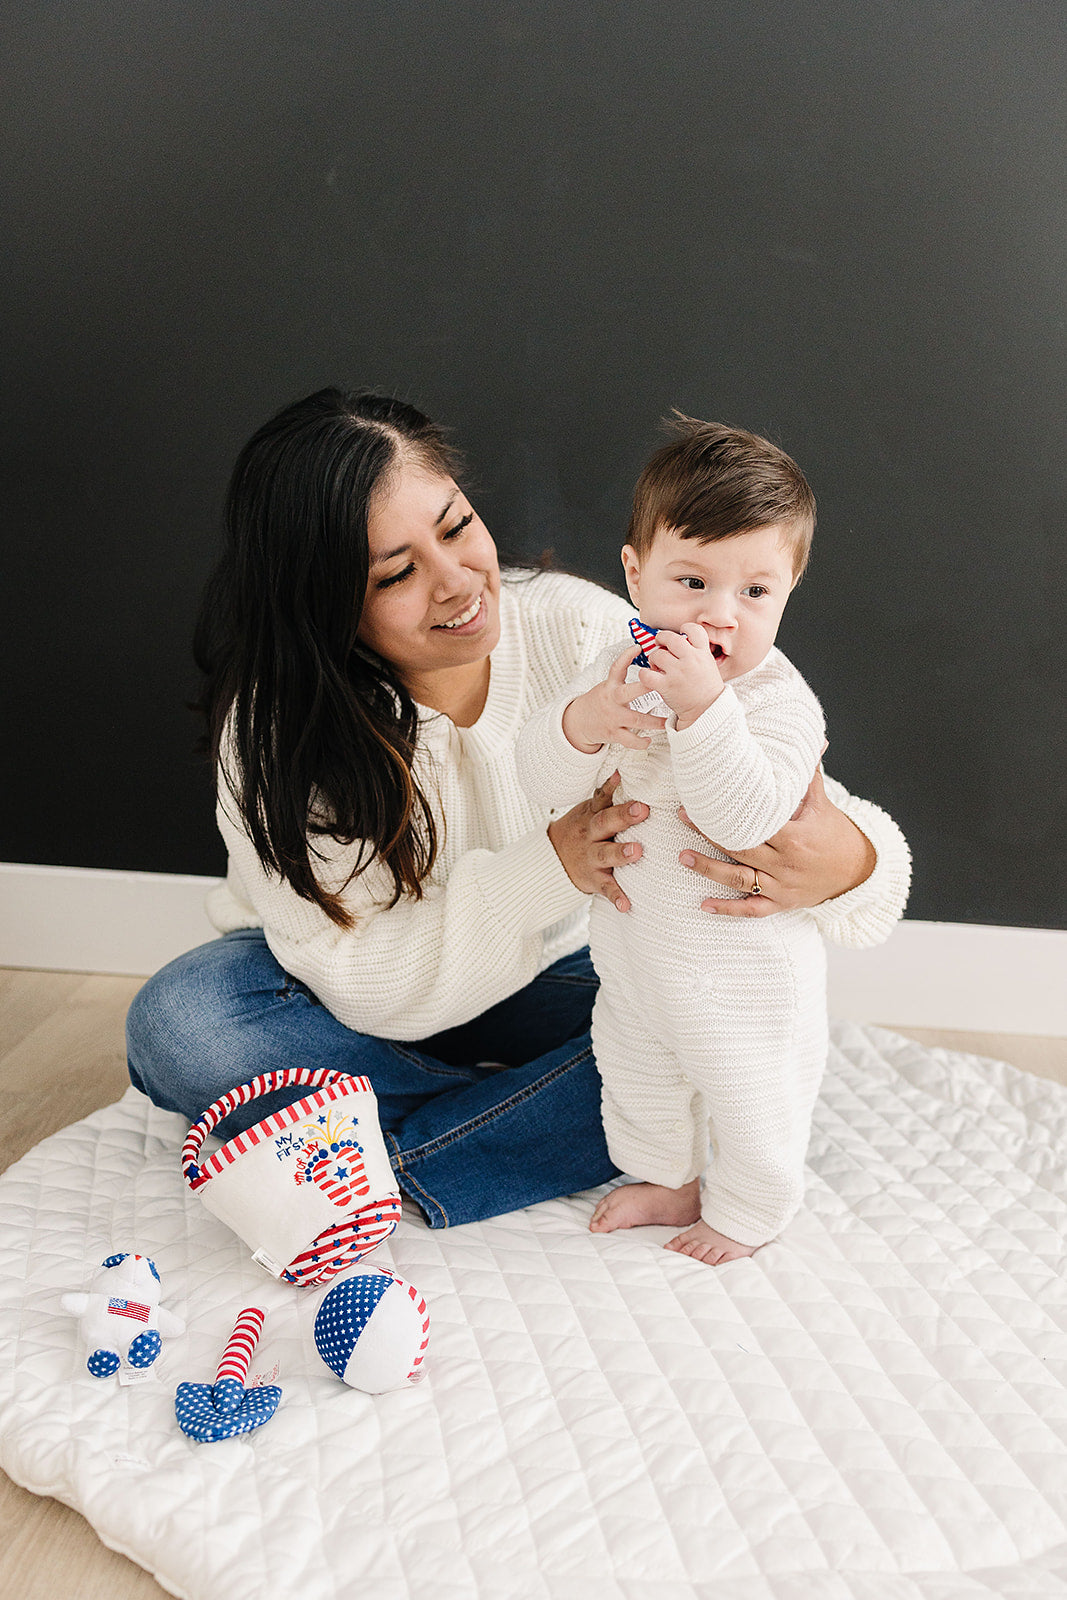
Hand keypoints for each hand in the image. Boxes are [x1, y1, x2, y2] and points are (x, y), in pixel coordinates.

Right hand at [548, 771, 648, 911]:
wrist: (552, 860)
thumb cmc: (582, 830)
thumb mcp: (588, 811)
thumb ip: (608, 796)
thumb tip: (627, 769)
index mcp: (591, 815)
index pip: (601, 798)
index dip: (612, 786)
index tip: (623, 775)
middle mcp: (590, 834)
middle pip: (604, 823)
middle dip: (623, 816)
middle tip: (642, 810)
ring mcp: (591, 857)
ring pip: (605, 854)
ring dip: (621, 853)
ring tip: (636, 852)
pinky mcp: (593, 879)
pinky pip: (606, 888)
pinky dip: (616, 896)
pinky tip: (626, 905)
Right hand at [562, 645, 667, 752]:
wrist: (579, 722)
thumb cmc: (600, 701)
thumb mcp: (608, 685)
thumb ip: (622, 676)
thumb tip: (643, 659)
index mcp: (610, 686)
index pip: (616, 668)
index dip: (626, 657)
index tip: (637, 647)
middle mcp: (611, 700)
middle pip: (628, 693)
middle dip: (645, 688)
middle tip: (661, 684)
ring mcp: (612, 718)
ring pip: (635, 720)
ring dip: (654, 722)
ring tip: (667, 721)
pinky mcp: (613, 734)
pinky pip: (629, 740)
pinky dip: (640, 742)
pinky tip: (648, 741)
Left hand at [636, 625, 723, 728]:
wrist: (707, 710)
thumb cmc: (706, 688)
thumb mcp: (709, 664)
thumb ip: (697, 651)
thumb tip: (681, 640)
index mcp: (702, 653)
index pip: (693, 629)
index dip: (684, 629)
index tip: (680, 634)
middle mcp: (690, 660)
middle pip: (670, 638)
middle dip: (661, 639)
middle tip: (660, 644)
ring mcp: (678, 672)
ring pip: (656, 655)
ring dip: (653, 658)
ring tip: (657, 666)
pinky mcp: (666, 686)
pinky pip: (646, 674)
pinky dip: (644, 674)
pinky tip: (649, 677)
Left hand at [678, 764, 875, 915]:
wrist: (858, 872)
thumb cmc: (836, 834)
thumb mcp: (822, 805)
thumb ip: (808, 777)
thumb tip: (812, 742)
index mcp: (795, 838)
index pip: (754, 824)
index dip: (728, 814)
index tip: (704, 800)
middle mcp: (786, 864)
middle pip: (740, 848)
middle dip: (709, 834)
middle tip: (683, 818)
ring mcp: (782, 887)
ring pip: (740, 879)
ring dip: (709, 869)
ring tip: (683, 857)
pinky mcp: (781, 904)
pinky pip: (752, 910)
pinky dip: (728, 909)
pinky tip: (704, 905)